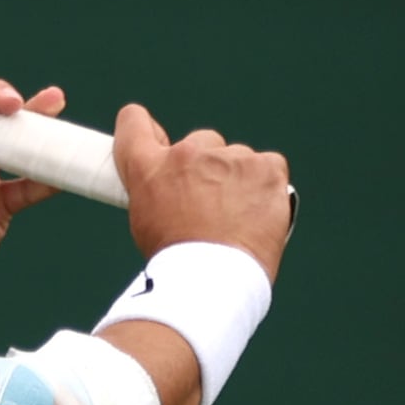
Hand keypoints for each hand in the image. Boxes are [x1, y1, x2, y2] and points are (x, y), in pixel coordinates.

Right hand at [114, 104, 293, 275]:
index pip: (134, 123)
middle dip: (207, 168)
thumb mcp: (147, 226)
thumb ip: (159, 194)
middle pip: (201, 143)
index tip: (157, 139)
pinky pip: (270, 166)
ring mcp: (229, 158)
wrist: (212, 281)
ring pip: (238, 159)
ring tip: (238, 221)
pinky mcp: (266, 168)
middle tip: (212, 208)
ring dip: (239, 180)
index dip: (144, 127)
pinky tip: (260, 214)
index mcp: (149, 169)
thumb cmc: (178, 265)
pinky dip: (268, 187)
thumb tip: (173, 189)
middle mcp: (187, 154)